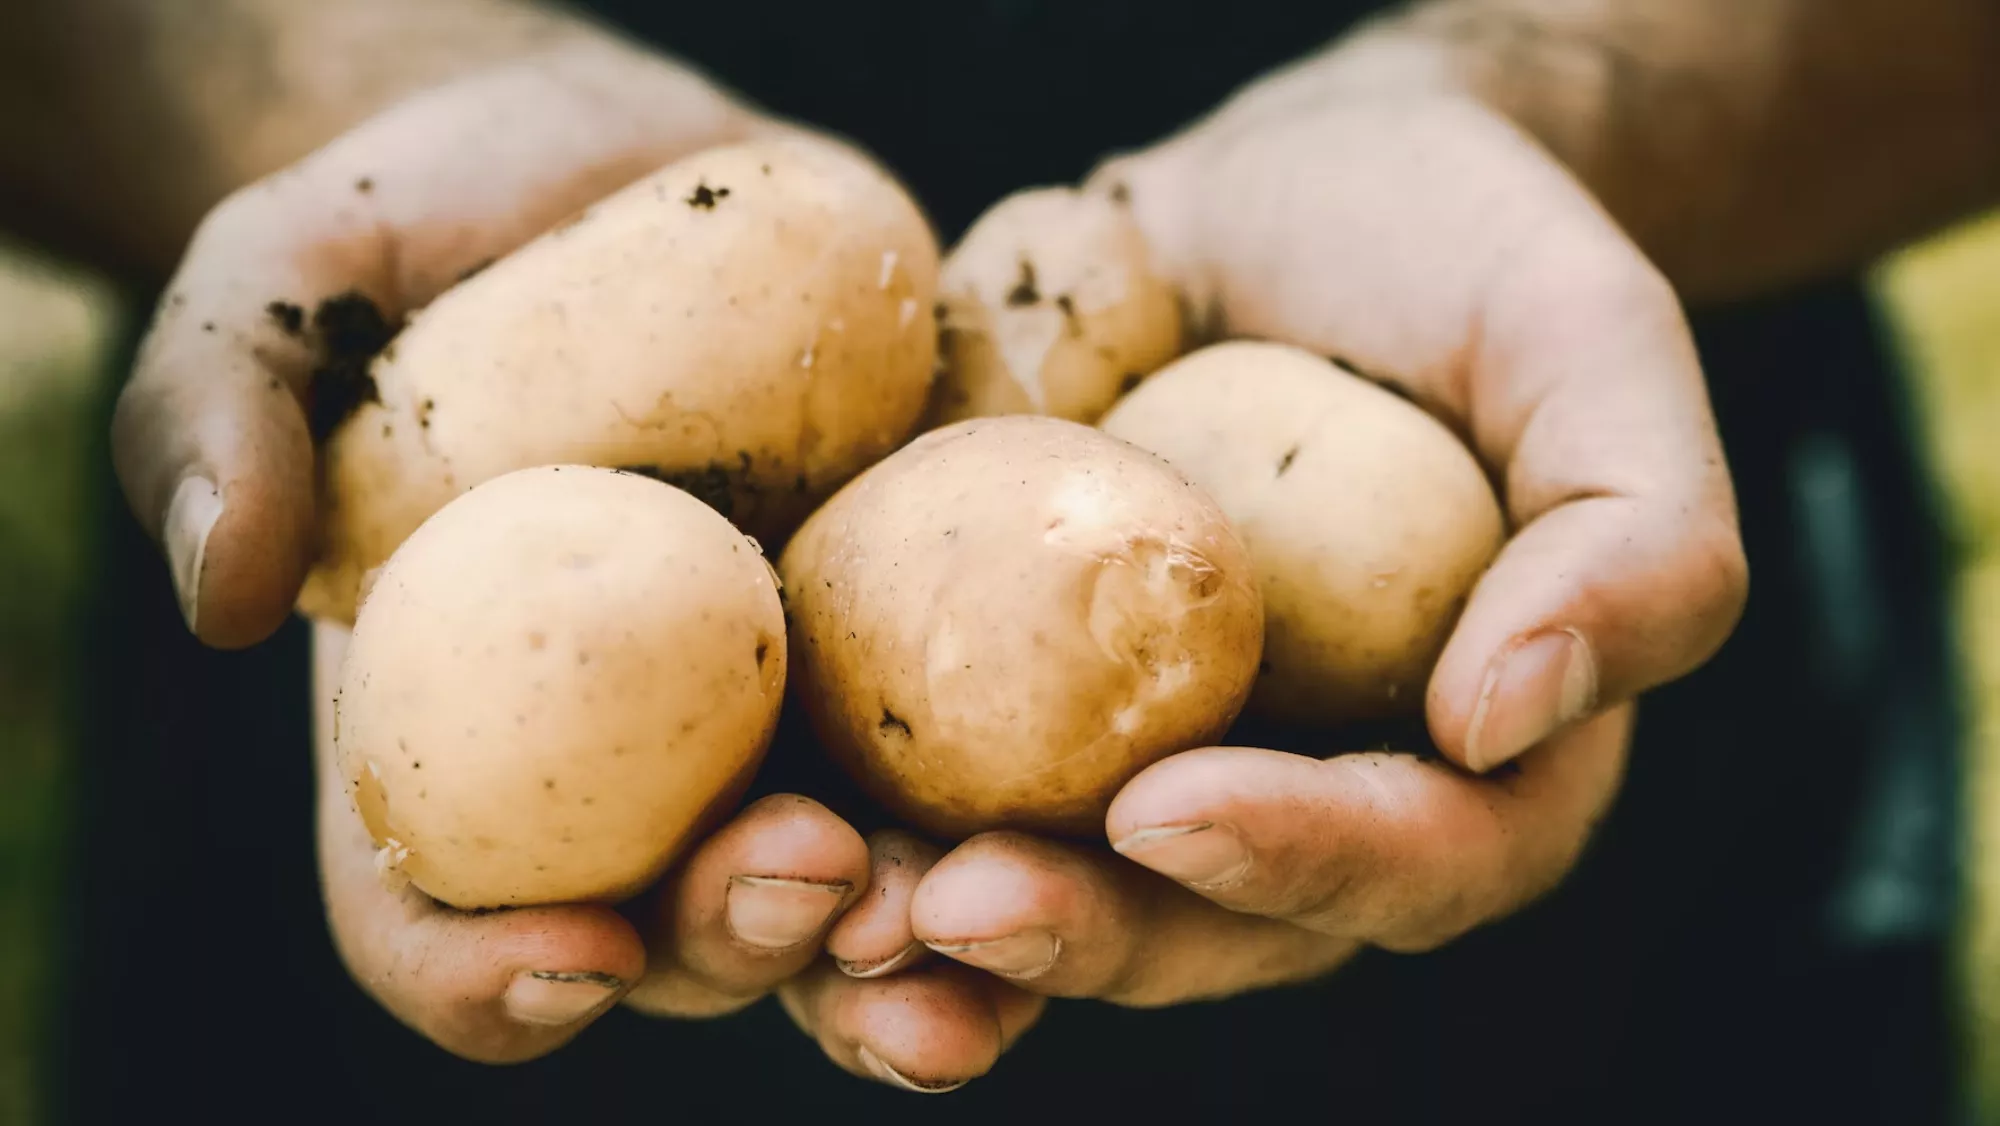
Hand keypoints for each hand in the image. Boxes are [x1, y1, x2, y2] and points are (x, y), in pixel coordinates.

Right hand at [121, 43, 1039, 1080]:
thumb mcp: (285, 282)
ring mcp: (779, 718)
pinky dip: (1037, 798)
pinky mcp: (913, 638)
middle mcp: (624, 772)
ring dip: (917, 932)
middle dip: (744, 943)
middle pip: (673, 936)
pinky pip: (981, 752)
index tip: (572, 953)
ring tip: (979, 894)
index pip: (434, 922)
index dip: (484, 976)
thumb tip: (225, 590)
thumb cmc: (420, 234)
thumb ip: (217, 411)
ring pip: (848, 892)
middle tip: (813, 873)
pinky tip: (1109, 789)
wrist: (611, 165)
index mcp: (450, 740)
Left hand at [803, 87, 1744, 1081]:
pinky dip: (835, 832)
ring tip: (831, 910)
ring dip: (928, 947)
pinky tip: (749, 831)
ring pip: (1043, 906)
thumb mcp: (1594, 349)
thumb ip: (1637, 537)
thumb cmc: (1463, 259)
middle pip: (1201, 930)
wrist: (1285, 192)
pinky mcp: (999, 698)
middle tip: (959, 908)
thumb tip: (1511, 715)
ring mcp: (1133, 760)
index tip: (1174, 807)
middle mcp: (1290, 796)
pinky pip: (917, 799)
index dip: (1296, 861)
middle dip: (1081, 936)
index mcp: (1461, 763)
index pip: (1405, 862)